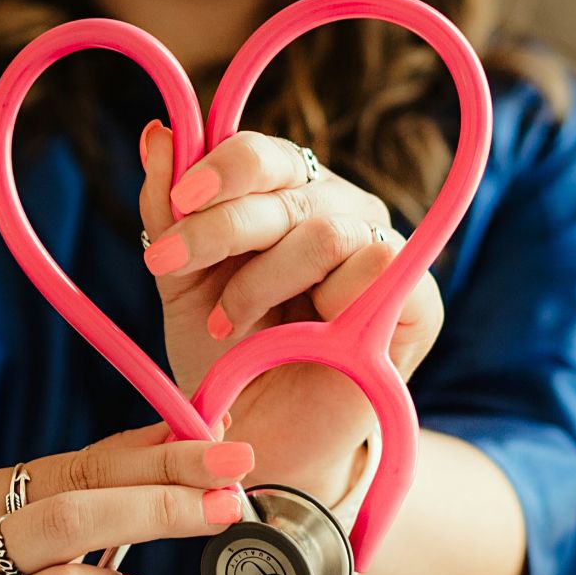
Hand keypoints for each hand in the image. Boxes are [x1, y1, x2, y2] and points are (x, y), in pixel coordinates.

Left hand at [136, 123, 444, 501]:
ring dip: (263, 280)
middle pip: (288, 185)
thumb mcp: (182, 284)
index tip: (177, 204)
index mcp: (287, 196)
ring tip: (228, 324)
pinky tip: (298, 338)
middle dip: (220, 227)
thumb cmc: (227, 360)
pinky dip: (326, 303)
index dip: (220, 168)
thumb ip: (167, 211)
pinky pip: (378, 267)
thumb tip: (158, 132)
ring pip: (326, 230)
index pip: (263, 154)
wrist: (260, 441)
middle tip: (169, 266)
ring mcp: (382, 251)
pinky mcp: (418, 301)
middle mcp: (338, 211)